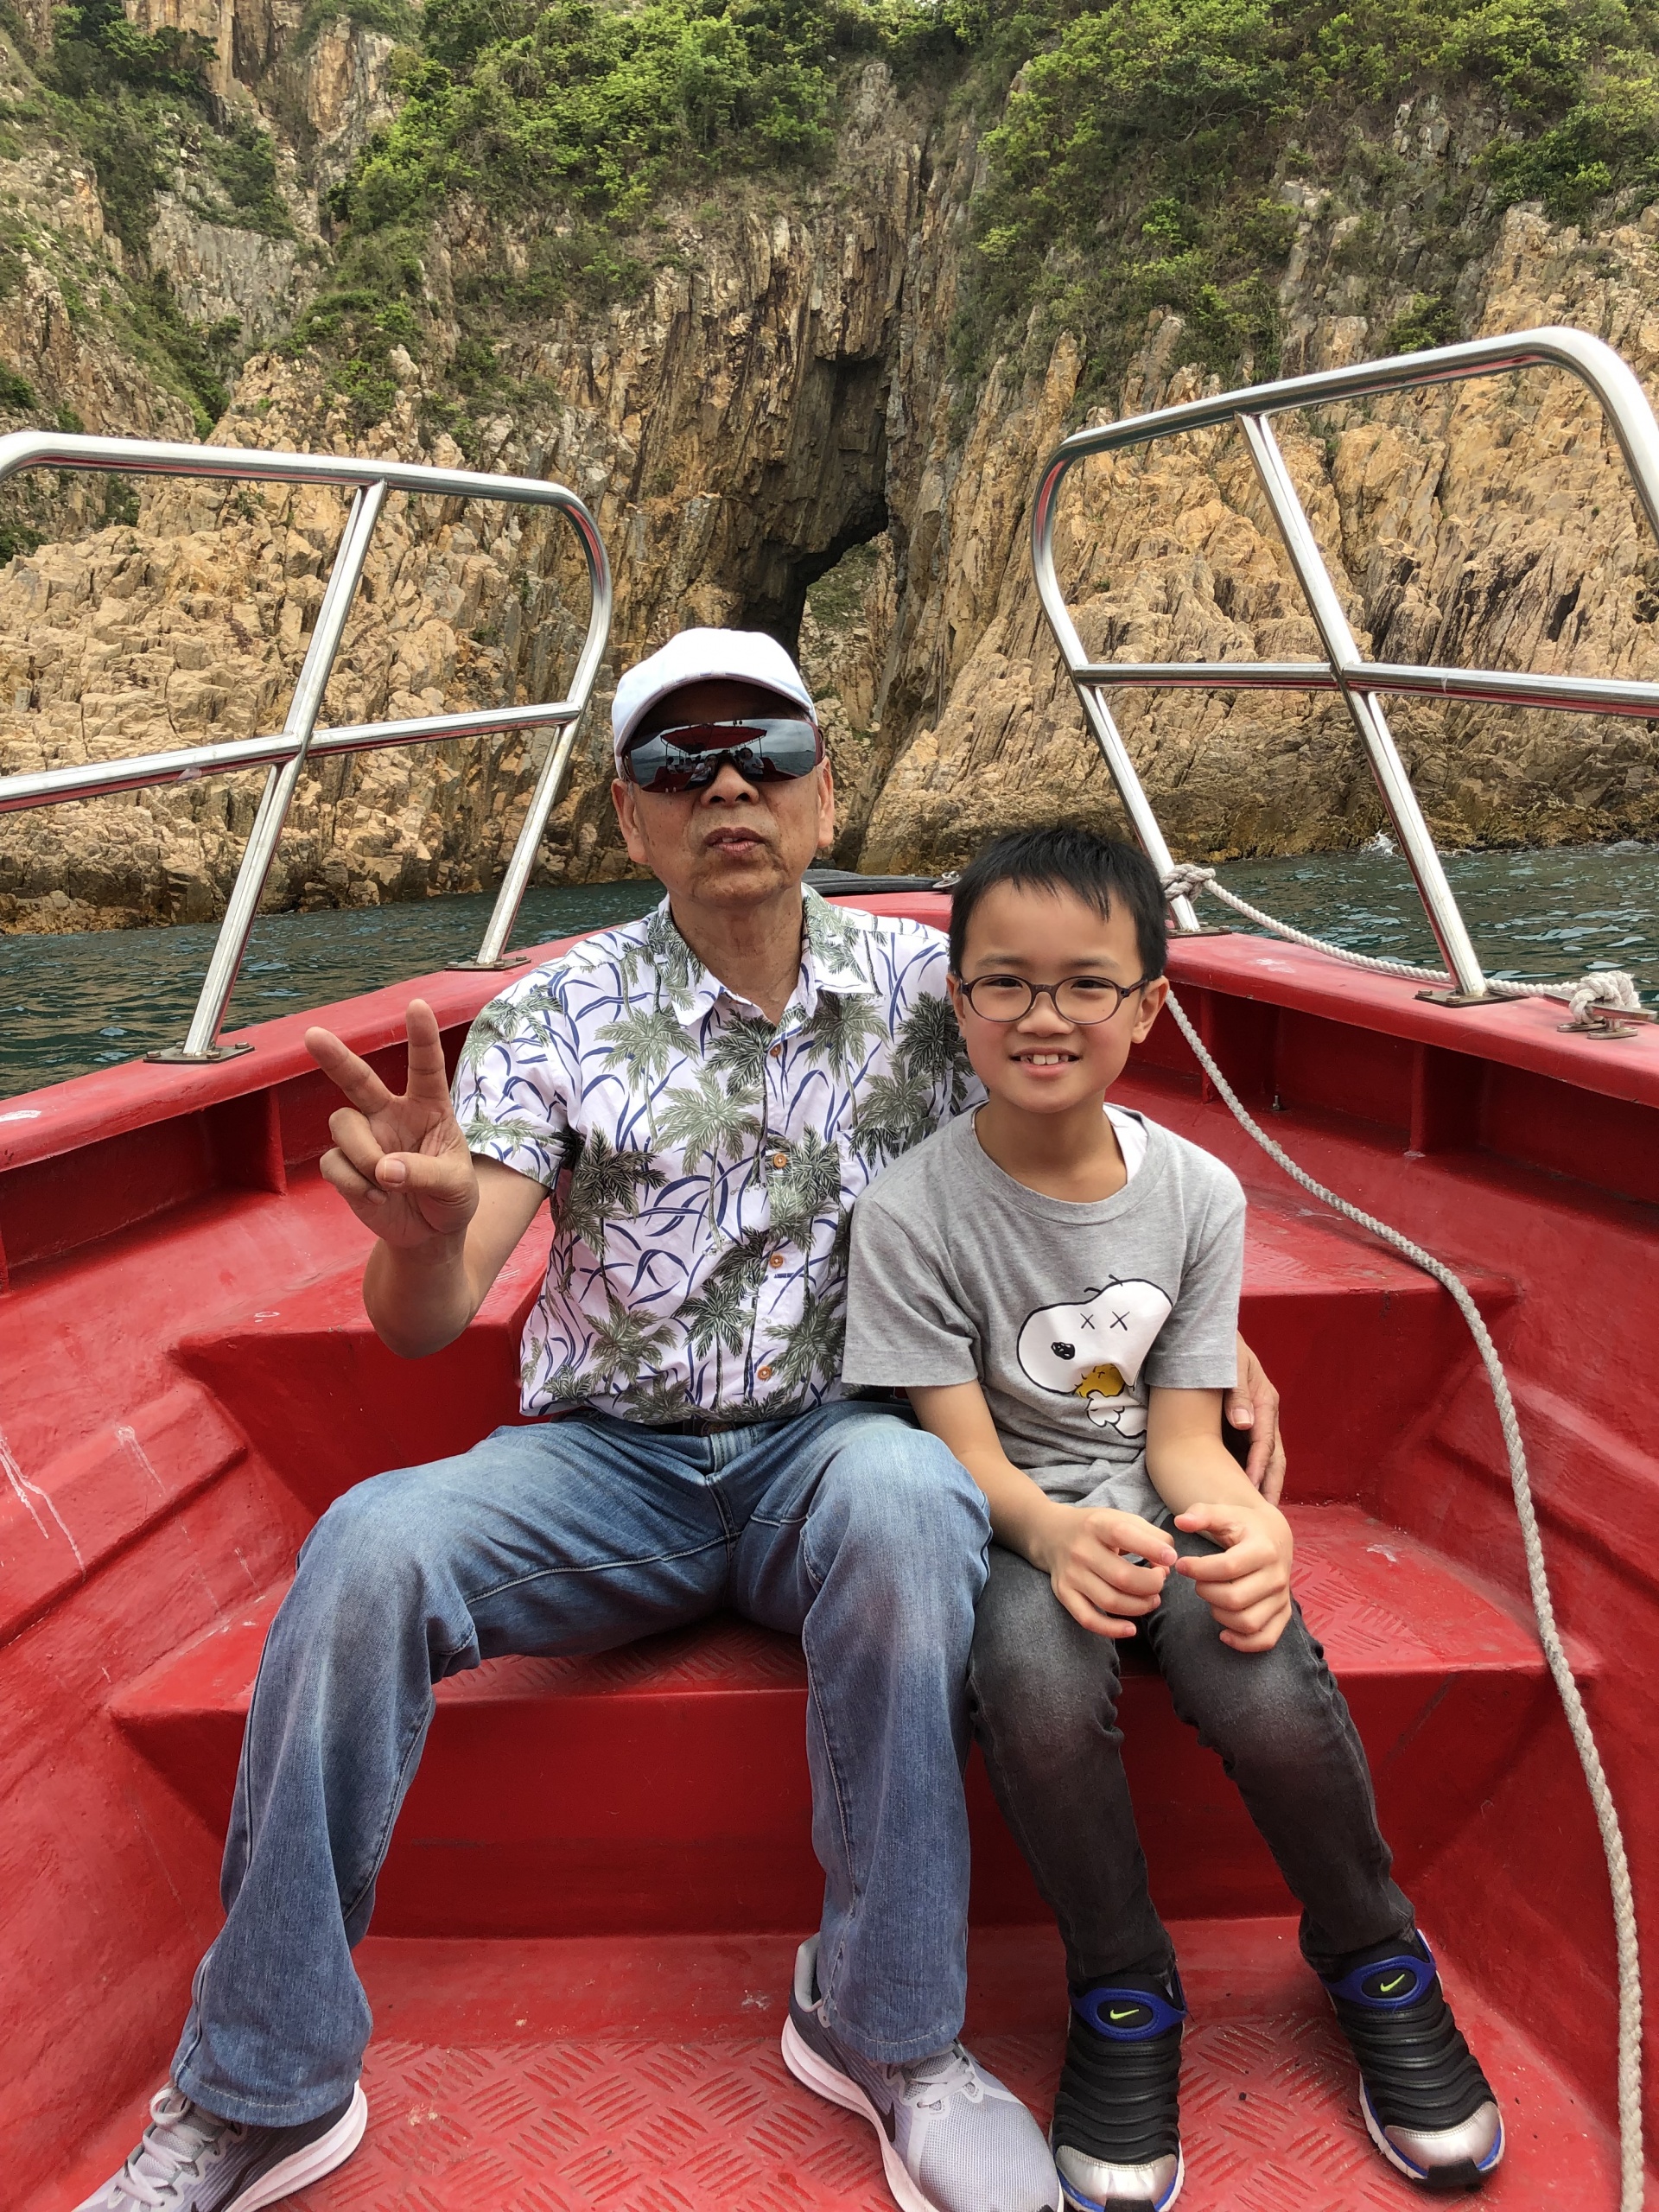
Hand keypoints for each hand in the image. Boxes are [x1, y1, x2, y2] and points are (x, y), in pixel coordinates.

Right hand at [306, 998, 479, 1250]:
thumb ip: (424, 1173)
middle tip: (313, 1035)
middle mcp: (391, 1115)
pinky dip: (353, 1183)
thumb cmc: (450, 1198)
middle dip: (335, 1057)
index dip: (421, 1037)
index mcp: (428, 1108)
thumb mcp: (455, 1186)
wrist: (429, 1234)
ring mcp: (365, 1138)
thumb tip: (384, 1169)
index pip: (425, 1067)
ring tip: (386, 1182)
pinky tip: (375, 1198)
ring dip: (363, 1154)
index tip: (417, 1005)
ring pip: (342, 1125)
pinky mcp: (345, 1166)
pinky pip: (333, 1162)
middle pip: (358, 1079)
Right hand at [1034, 1504, 1177, 1640]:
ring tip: (1152, 1600)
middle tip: (1160, 1582)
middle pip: (1122, 1577)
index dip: (1151, 1548)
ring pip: (1110, 1602)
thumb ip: (1152, 1537)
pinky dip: (1112, 1629)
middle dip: (1151, 1585)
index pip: (1123, 1535)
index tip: (1171, 1558)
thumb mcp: (1122, 1519)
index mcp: (1097, 1525)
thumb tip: (1167, 1565)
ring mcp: (1071, 1574)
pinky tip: (1131, 1629)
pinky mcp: (1064, 1593)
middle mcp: (1081, 1550)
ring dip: (1140, 1606)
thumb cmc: (1097, 1528)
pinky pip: (1088, 1619)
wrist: (1051, 1533)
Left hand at [1174, 1499, 1293, 1651]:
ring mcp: (1282, 1598)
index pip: (1228, 1567)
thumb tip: (1181, 1522)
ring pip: (1248, 1622)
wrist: (1276, 1535)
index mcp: (1264, 1549)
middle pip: (1235, 1599)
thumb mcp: (1225, 1513)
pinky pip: (1266, 1639)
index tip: (1181, 1565)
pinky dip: (1244, 1643)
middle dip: (1206, 1592)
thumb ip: (1202, 1514)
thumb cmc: (1245, 1525)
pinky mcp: (1283, 1613)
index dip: (1199, 1569)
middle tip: (1197, 1582)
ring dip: (1220, 1615)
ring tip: (1210, 1598)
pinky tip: (1223, 1633)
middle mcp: (1277, 1576)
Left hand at [1229, 1333, 1285, 1503]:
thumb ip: (1236, 1392)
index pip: (1265, 1442)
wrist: (1211, 1336)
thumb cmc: (1220, 1348)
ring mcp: (1257, 1419)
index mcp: (1265, 1400)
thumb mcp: (1231, 1363)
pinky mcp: (1244, 1423)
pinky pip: (1250, 1452)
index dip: (1258, 1467)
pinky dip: (1249, 1472)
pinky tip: (1242, 1492)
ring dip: (1263, 1483)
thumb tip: (1244, 1424)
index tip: (1252, 1489)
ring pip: (1266, 1457)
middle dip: (1270, 1485)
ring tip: (1258, 1512)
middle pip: (1273, 1456)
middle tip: (1266, 1516)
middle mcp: (1265, 1413)